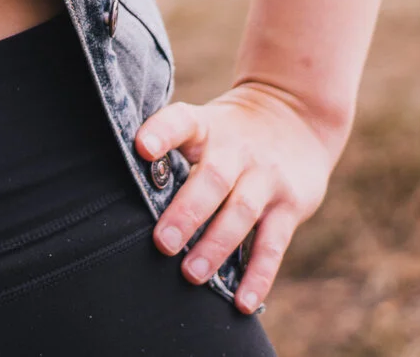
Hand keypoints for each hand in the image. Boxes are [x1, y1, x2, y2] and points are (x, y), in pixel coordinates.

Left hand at [136, 82, 339, 313]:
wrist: (297, 117)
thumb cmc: (230, 133)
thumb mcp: (203, 126)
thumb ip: (171, 152)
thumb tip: (122, 192)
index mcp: (206, 128)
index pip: (181, 122)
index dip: (161, 132)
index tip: (141, 148)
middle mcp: (237, 150)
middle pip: (212, 179)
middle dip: (187, 213)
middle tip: (163, 243)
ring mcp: (267, 178)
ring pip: (241, 213)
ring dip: (215, 247)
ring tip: (191, 275)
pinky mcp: (291, 206)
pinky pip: (274, 245)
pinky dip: (258, 276)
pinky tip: (241, 302)